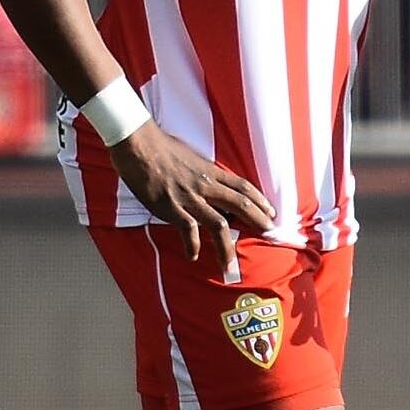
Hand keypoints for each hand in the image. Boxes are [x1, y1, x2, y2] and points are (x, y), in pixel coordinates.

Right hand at [113, 121, 275, 276]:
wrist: (139, 145)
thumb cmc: (161, 147)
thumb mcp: (191, 156)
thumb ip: (203, 172)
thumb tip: (210, 184)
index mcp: (210, 171)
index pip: (242, 186)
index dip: (259, 200)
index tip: (270, 212)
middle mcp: (205, 184)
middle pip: (240, 205)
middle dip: (258, 221)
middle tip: (268, 234)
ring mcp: (189, 197)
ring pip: (218, 224)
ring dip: (226, 247)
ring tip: (230, 264)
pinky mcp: (170, 206)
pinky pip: (188, 230)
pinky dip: (192, 245)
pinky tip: (192, 255)